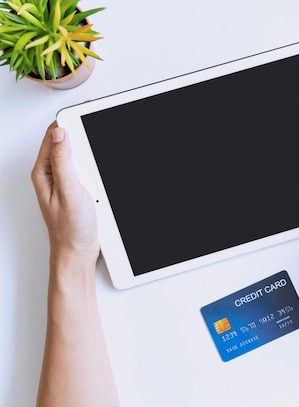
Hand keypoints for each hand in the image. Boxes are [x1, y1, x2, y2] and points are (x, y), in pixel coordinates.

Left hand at [31, 122, 99, 263]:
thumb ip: (63, 161)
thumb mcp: (68, 191)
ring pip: (78, 153)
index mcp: (43, 172)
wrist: (78, 252)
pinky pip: (86, 167)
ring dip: (91, 148)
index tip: (86, 111)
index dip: (70, 120)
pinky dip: (96, 162)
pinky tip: (103, 165)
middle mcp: (51, 174)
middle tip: (99, 120)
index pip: (54, 135)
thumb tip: (59, 133)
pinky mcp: (77, 187)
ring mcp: (64, 180)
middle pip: (66, 141)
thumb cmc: (70, 229)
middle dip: (83, 130)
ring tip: (103, 138)